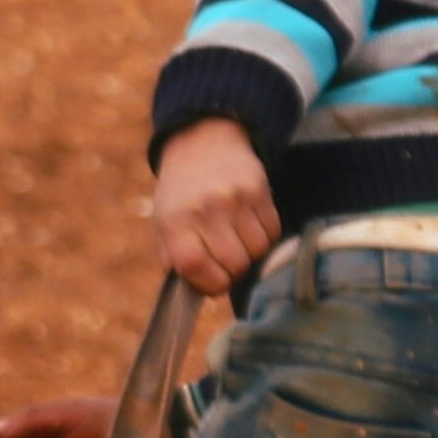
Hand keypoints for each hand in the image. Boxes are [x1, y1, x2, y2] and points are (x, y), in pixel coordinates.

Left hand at [152, 116, 279, 295]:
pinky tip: (250, 224)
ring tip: (238, 239)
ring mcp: (233, 198)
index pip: (196, 269)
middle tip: (228, 261)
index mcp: (174, 221)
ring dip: (251, 254)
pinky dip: (265, 236)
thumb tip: (203, 294)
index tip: (215, 282)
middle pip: (234, 265)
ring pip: (257, 251)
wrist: (202, 143)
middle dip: (234, 271)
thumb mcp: (165, 225)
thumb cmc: (182, 195)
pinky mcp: (258, 189)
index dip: (211, 284)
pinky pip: (272, 232)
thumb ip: (177, 261)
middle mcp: (204, 209)